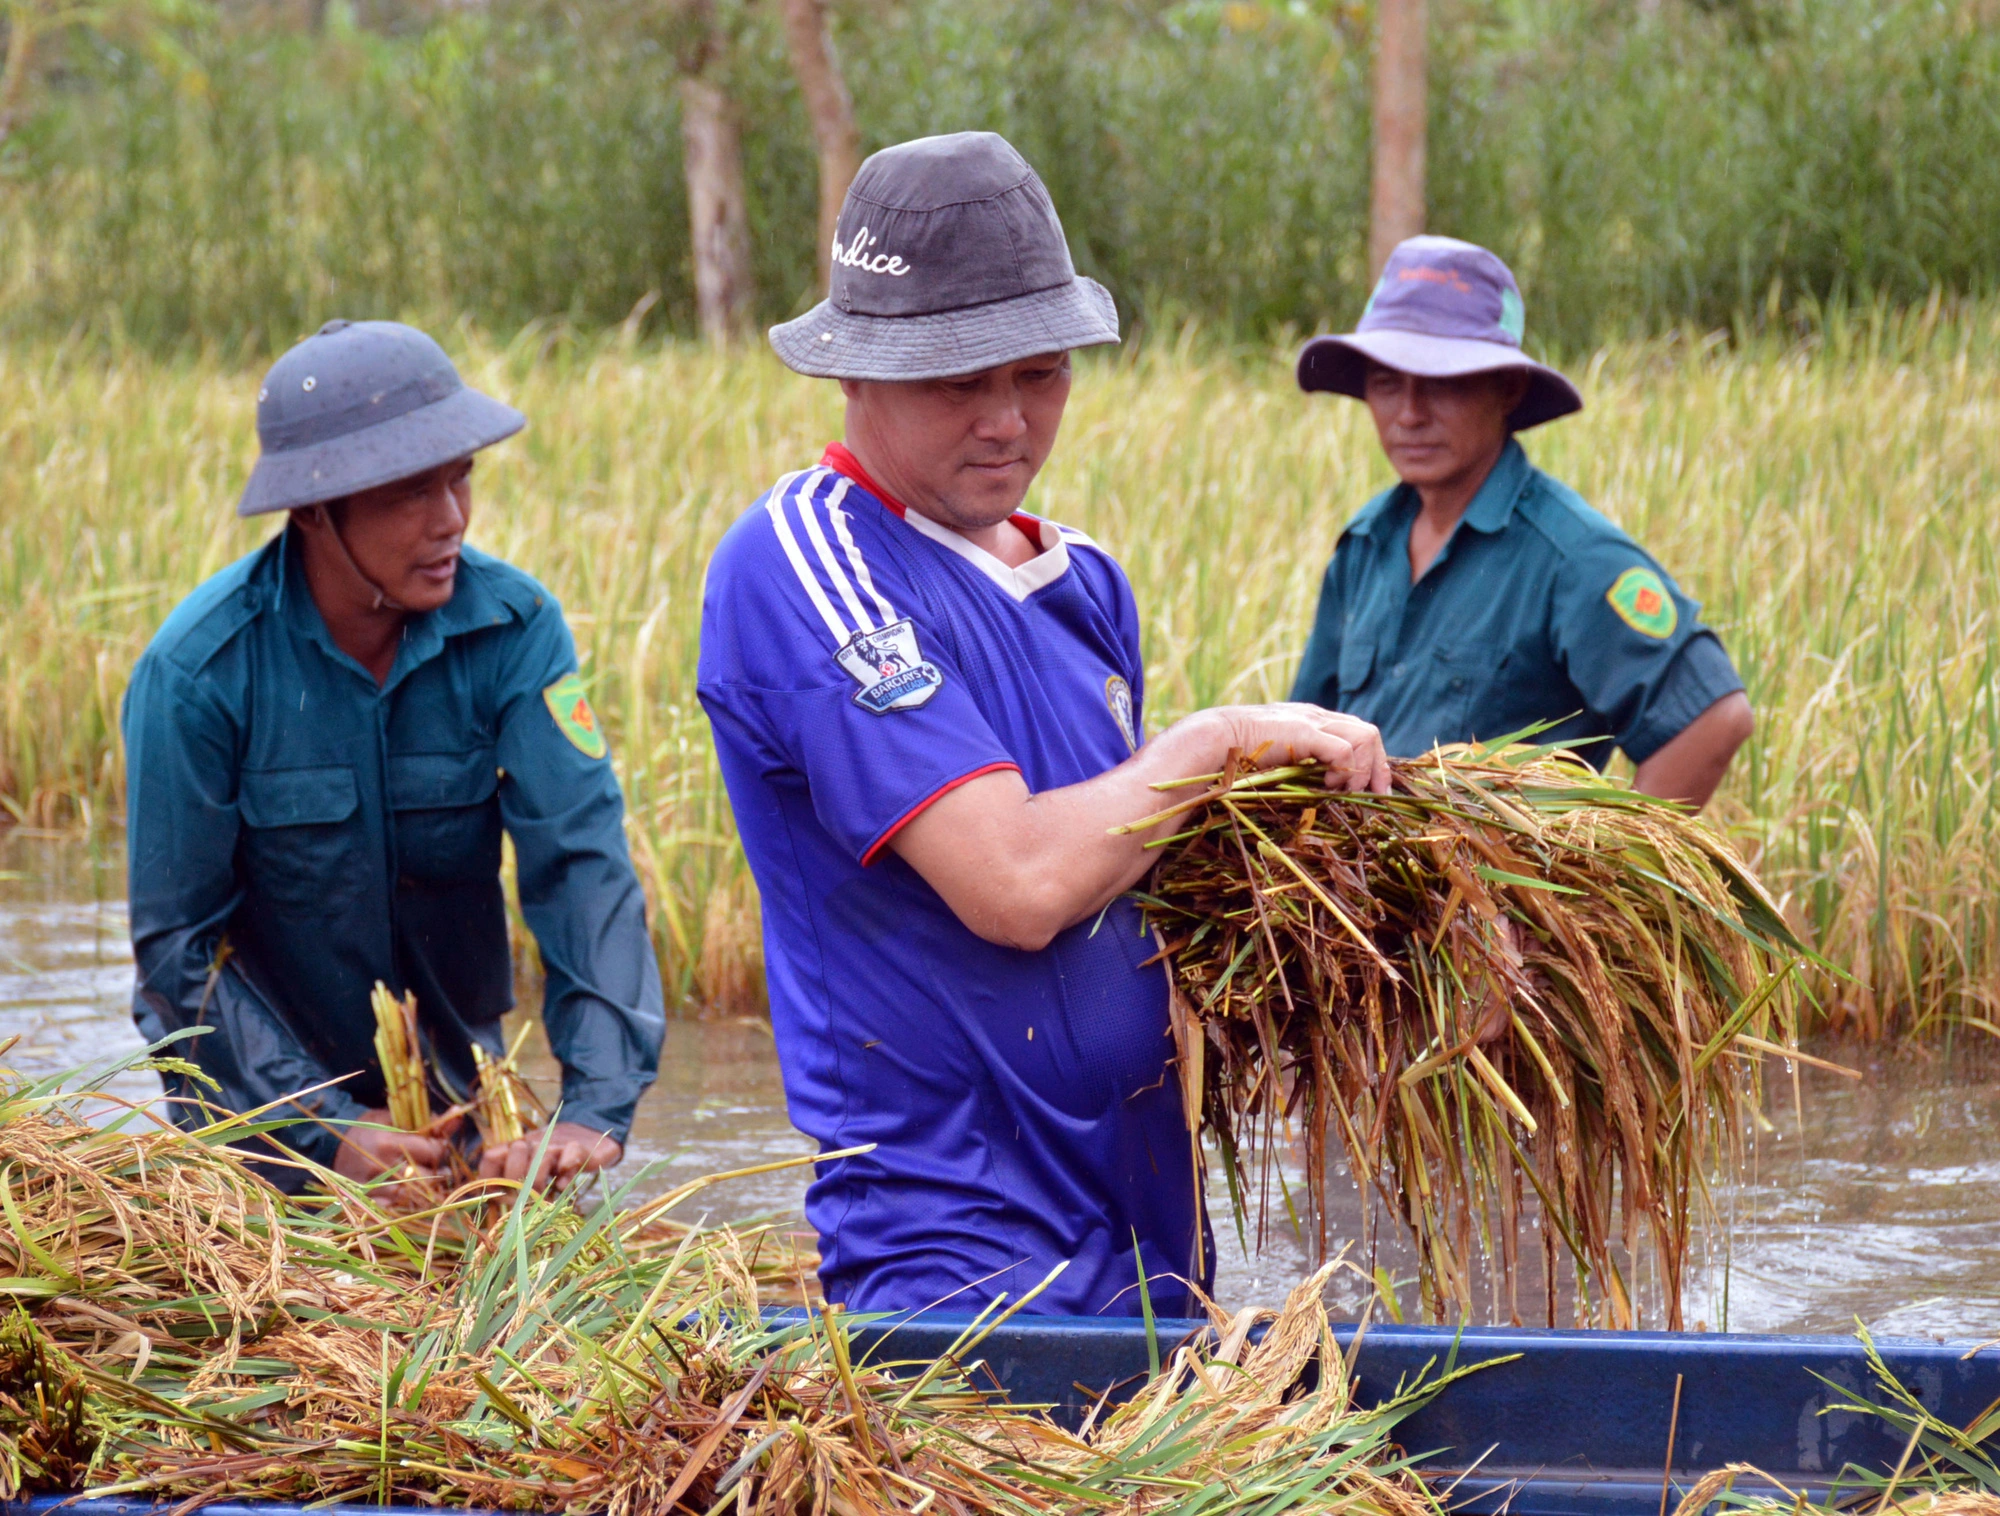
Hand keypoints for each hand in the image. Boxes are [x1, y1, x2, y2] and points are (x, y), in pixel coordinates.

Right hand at [332, 1108, 451, 1205]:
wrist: (329, 1150)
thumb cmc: (368, 1130)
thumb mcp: (393, 1118)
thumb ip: (427, 1120)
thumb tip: (458, 1113)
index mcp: (387, 1142)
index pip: (432, 1149)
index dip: (441, 1147)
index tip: (439, 1145)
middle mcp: (381, 1167)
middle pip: (428, 1174)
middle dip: (437, 1169)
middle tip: (438, 1165)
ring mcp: (374, 1189)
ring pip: (417, 1195)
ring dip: (428, 1188)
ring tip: (430, 1179)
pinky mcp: (369, 1204)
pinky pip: (399, 1209)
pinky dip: (411, 1203)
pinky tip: (413, 1195)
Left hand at [478, 1121, 621, 1192]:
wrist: (588, 1137)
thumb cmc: (552, 1162)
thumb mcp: (527, 1172)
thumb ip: (508, 1184)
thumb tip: (486, 1202)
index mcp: (515, 1149)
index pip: (492, 1156)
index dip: (490, 1178)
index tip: (497, 1197)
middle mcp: (533, 1144)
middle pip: (515, 1153)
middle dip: (516, 1180)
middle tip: (524, 1198)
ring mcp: (556, 1145)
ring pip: (541, 1158)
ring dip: (540, 1182)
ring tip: (544, 1195)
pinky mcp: (578, 1149)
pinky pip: (569, 1158)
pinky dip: (565, 1174)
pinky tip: (563, 1185)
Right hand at [1202, 703, 1391, 794]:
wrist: (1212, 741)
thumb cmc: (1236, 756)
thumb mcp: (1276, 758)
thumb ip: (1297, 763)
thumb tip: (1316, 789)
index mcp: (1311, 721)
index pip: (1358, 732)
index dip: (1373, 761)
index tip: (1374, 790)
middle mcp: (1317, 716)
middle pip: (1370, 732)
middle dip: (1379, 767)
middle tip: (1375, 795)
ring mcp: (1312, 721)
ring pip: (1366, 736)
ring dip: (1364, 769)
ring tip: (1343, 790)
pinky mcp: (1305, 732)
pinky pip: (1346, 750)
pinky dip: (1346, 770)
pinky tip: (1327, 786)